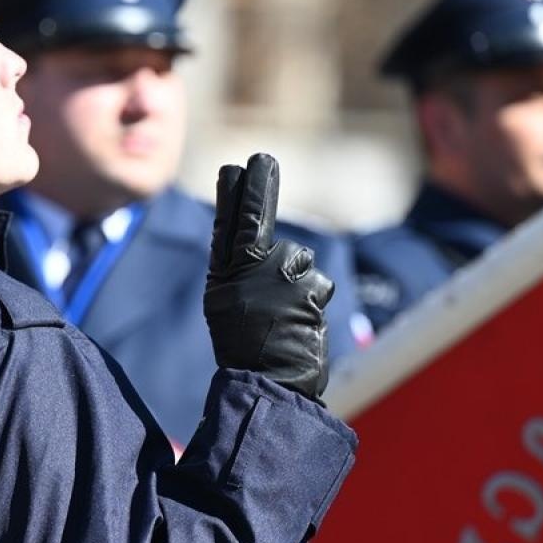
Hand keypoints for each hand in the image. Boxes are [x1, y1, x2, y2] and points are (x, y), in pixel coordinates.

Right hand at [204, 153, 332, 400]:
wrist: (268, 382)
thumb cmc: (249, 349)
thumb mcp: (229, 307)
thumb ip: (243, 274)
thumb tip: (272, 249)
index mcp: (224, 275)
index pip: (228, 226)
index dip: (234, 196)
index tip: (236, 168)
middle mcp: (247, 270)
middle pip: (260, 226)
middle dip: (260, 190)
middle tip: (263, 159)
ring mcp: (278, 275)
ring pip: (299, 261)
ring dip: (300, 285)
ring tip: (286, 319)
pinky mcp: (307, 286)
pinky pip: (318, 285)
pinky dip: (314, 303)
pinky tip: (301, 325)